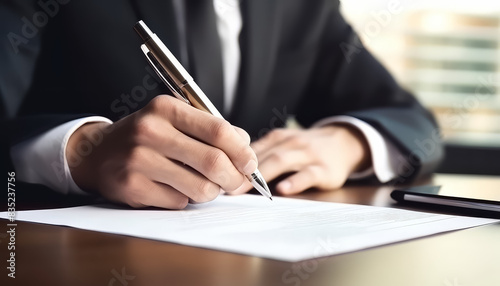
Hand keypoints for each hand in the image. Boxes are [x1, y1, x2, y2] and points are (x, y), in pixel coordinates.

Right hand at [66, 95, 256, 208]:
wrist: (98, 152)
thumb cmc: (148, 136)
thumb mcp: (176, 120)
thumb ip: (212, 130)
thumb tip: (246, 148)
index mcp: (167, 108)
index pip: (219, 131)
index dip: (242, 151)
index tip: (250, 164)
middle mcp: (151, 131)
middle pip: (213, 162)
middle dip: (234, 178)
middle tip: (236, 183)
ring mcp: (139, 160)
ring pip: (200, 188)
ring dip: (211, 191)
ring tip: (203, 184)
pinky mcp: (132, 186)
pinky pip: (179, 202)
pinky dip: (185, 199)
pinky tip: (172, 188)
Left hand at [233, 125, 370, 194]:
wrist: (344, 142)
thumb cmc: (306, 148)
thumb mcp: (283, 144)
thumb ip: (260, 155)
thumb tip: (228, 168)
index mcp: (277, 138)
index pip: (250, 148)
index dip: (231, 160)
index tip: (214, 173)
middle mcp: (290, 143)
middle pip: (262, 155)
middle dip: (241, 170)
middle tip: (223, 185)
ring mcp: (308, 154)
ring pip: (282, 161)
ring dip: (262, 175)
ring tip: (244, 188)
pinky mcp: (324, 169)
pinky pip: (308, 174)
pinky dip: (295, 181)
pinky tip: (283, 190)